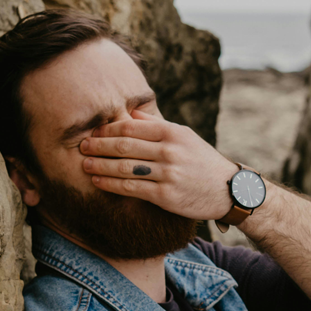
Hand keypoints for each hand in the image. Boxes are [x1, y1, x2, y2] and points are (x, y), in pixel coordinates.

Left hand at [79, 109, 237, 219]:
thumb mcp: (185, 137)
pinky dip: (111, 184)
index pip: (131, 128)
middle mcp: (170, 151)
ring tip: (84, 164)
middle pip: (124, 146)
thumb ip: (157, 126)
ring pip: (124, 167)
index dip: (107, 129)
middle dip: (98, 146)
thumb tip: (130, 115)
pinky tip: (98, 181)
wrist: (228, 190)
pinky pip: (131, 188)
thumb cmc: (202, 162)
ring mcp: (168, 174)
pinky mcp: (166, 195)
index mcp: (173, 133)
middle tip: (81, 146)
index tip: (93, 131)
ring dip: (100, 165)